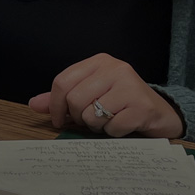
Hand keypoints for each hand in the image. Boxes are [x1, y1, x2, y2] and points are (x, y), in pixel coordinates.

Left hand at [28, 53, 183, 137]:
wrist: (160, 113)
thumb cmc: (121, 104)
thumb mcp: (90, 96)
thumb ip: (62, 99)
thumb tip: (34, 104)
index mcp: (100, 62)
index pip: (62, 81)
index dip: (54, 105)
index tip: (57, 119)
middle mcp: (116, 68)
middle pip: (74, 99)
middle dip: (78, 117)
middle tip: (89, 120)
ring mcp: (131, 86)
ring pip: (91, 114)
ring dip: (96, 126)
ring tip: (108, 120)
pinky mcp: (142, 106)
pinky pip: (111, 127)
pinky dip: (113, 132)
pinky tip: (123, 125)